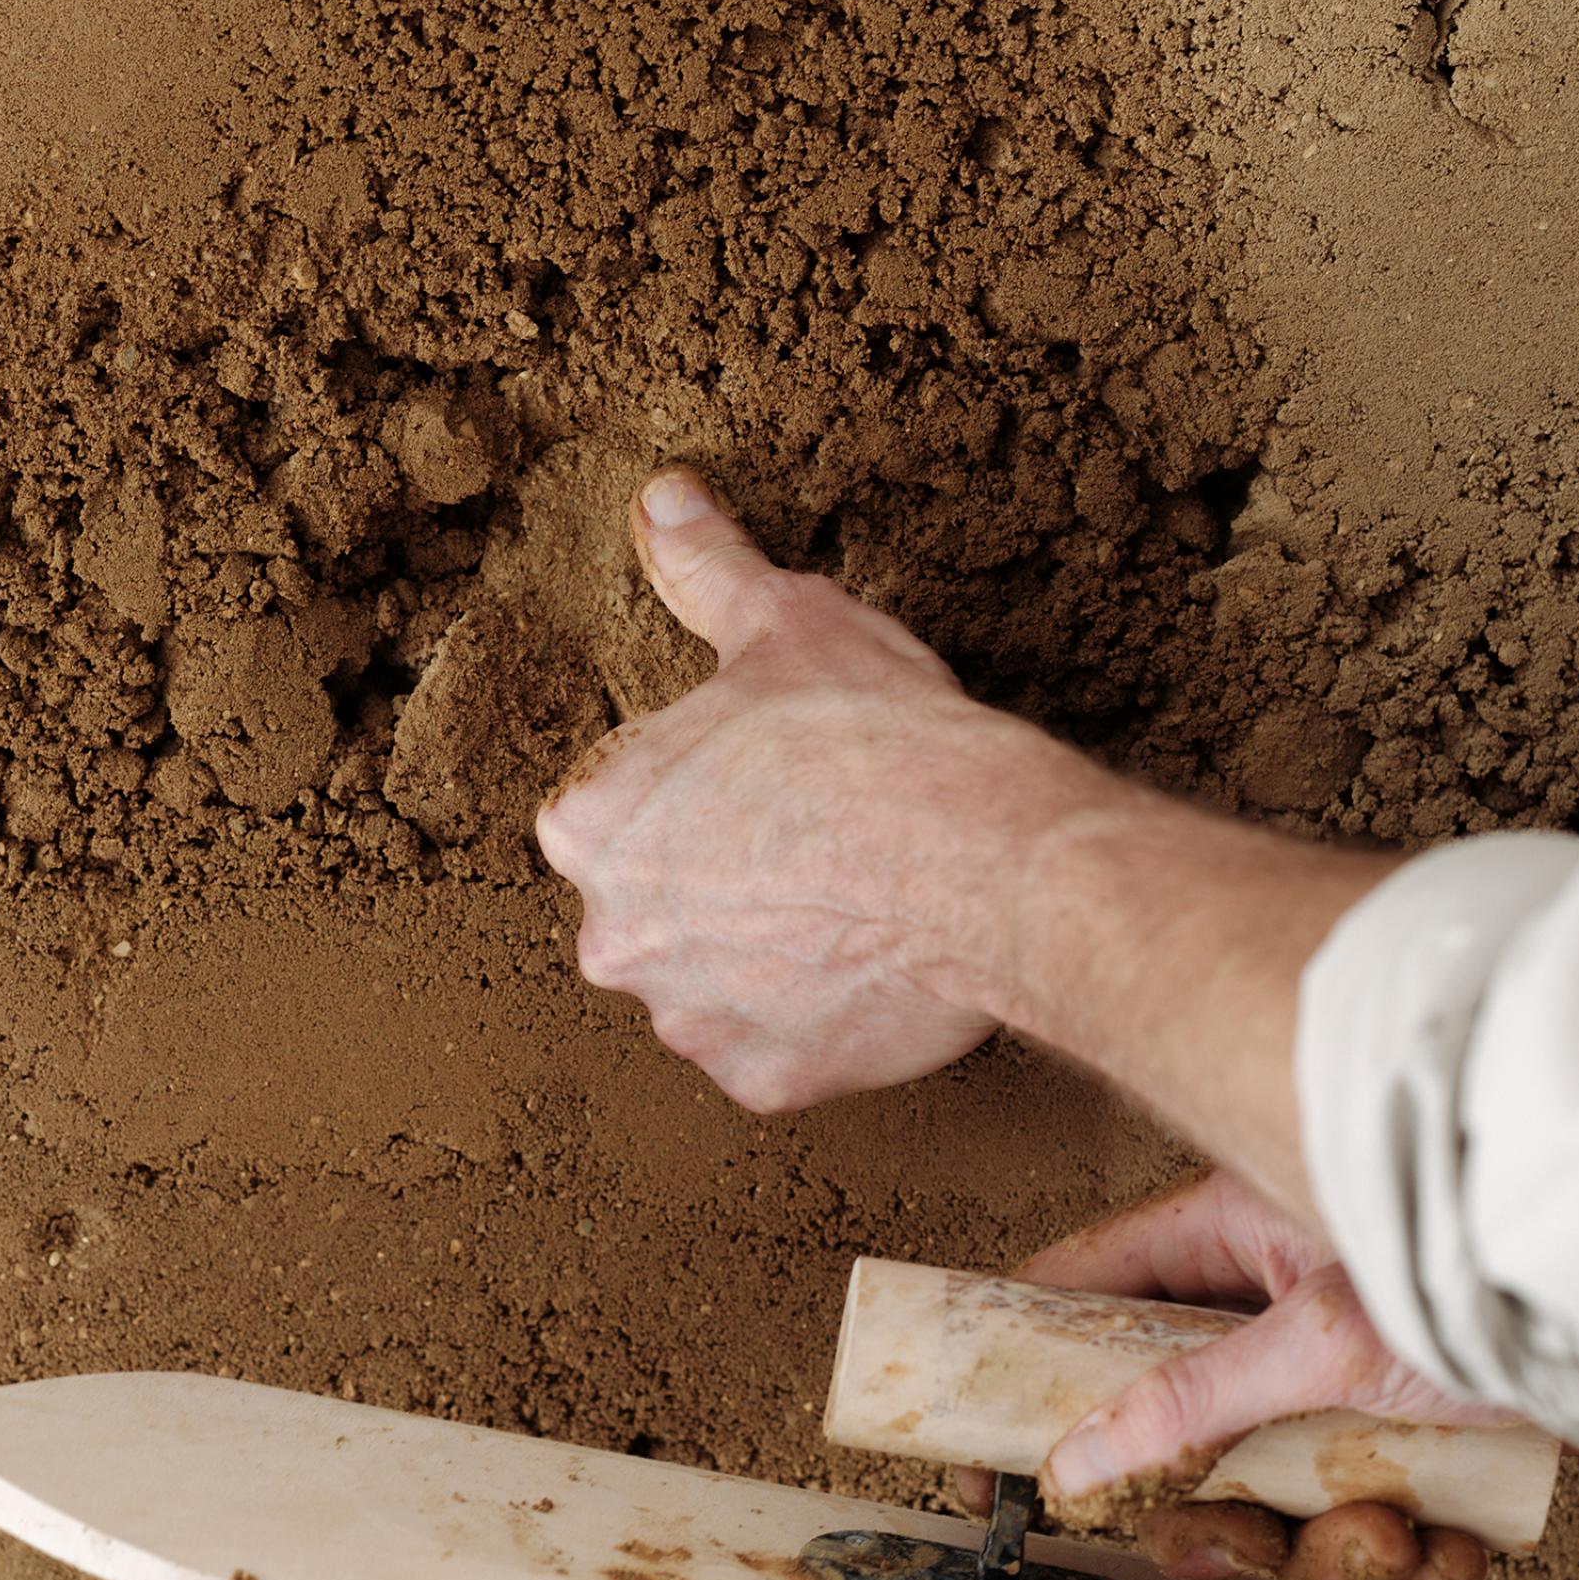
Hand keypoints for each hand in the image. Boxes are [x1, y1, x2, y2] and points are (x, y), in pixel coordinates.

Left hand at [536, 468, 1074, 1110]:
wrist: (986, 858)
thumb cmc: (875, 735)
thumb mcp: (786, 622)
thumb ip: (705, 570)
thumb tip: (662, 498)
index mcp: (592, 823)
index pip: (614, 809)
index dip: (696, 789)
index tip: (764, 780)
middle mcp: (612, 936)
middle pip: (653, 904)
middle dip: (718, 881)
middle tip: (815, 842)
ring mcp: (687, 1019)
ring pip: (710, 982)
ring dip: (761, 955)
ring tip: (850, 903)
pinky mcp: (763, 1080)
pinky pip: (773, 1049)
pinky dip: (813, 1021)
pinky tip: (869, 968)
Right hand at [956, 1171, 1502, 1579]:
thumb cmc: (1474, 1260)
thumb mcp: (1314, 1342)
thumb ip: (1187, 1406)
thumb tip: (1072, 1460)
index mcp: (1223, 1237)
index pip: (1076, 1296)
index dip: (1022, 1380)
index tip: (988, 1468)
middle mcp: (1269, 1305)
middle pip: (1179, 1433)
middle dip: (1219, 1512)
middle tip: (1232, 1541)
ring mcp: (1334, 1374)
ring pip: (1276, 1493)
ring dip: (1331, 1543)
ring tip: (1386, 1531)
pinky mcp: (1404, 1433)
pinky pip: (1366, 1516)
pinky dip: (1409, 1548)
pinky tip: (1447, 1538)